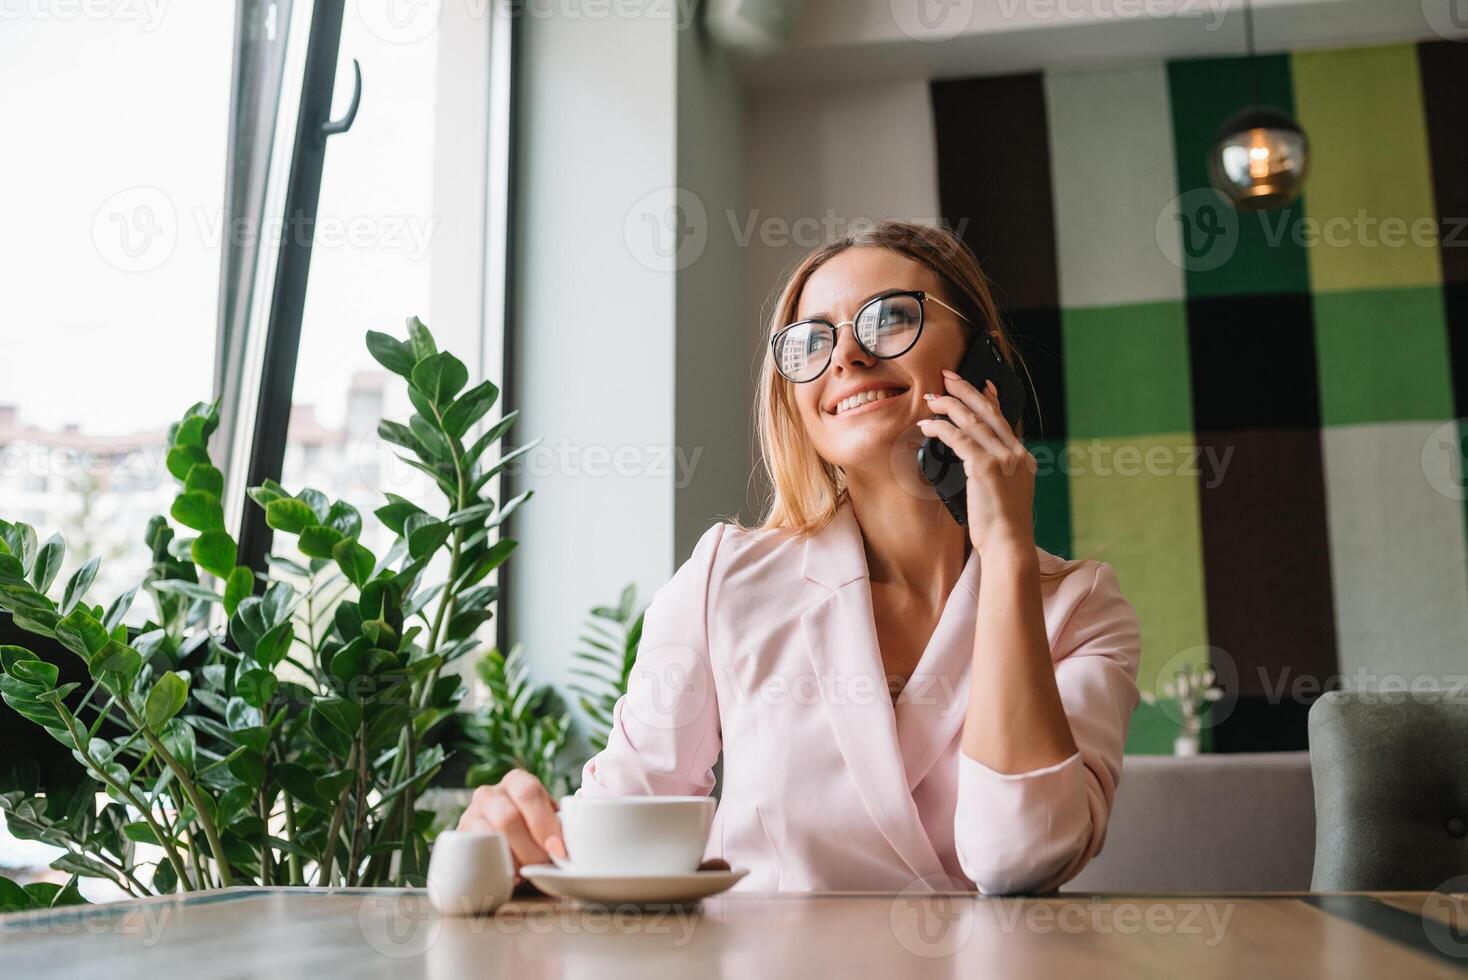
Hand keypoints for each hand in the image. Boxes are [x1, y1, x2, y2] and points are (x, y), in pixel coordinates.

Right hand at [457, 768, 566, 871]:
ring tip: (527, 872)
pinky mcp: (459, 836)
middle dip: (531, 848)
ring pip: (491, 834)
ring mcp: (471, 813)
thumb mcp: (546, 823)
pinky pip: (475, 850)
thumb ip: (560, 827)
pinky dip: (495, 865)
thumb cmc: (532, 833)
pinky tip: (508, 875)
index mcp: (517, 781)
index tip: (559, 850)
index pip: (529, 791)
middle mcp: (490, 793)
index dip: (545, 822)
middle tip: (543, 865)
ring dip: (513, 859)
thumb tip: (577, 847)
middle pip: (509, 817)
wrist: (496, 845)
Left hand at [916, 370, 1036, 555]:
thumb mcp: (1005, 495)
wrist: (1010, 546)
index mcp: (1023, 459)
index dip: (990, 399)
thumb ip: (996, 475)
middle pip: (988, 412)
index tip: (981, 384)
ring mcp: (1003, 459)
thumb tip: (974, 464)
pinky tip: (927, 426)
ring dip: (949, 406)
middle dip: (966, 390)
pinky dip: (941, 429)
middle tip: (948, 376)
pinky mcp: (986, 468)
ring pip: (973, 421)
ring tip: (932, 398)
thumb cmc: (1002, 529)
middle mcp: (1016, 454)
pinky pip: (959, 439)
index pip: (1004, 420)